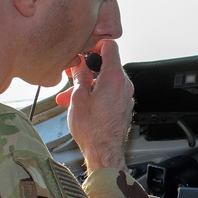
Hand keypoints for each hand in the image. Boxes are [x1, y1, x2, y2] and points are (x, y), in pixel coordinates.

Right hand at [55, 39, 133, 170]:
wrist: (104, 153)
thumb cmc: (92, 130)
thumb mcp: (78, 97)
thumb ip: (79, 76)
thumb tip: (79, 65)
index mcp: (114, 77)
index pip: (110, 46)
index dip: (96, 45)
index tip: (85, 51)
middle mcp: (124, 85)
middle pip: (106, 66)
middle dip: (87, 71)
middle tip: (71, 77)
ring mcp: (126, 97)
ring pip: (106, 82)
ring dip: (89, 85)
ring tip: (70, 97)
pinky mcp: (124, 107)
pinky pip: (110, 93)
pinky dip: (97, 94)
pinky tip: (83, 104)